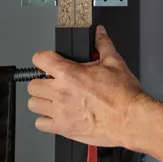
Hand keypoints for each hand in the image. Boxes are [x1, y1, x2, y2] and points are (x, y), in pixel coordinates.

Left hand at [27, 26, 148, 148]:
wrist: (130, 118)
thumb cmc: (124, 94)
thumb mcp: (115, 62)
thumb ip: (103, 44)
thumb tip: (99, 33)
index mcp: (70, 74)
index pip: (40, 59)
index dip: (45, 57)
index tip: (49, 61)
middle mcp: (60, 93)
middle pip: (32, 84)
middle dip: (43, 81)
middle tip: (56, 82)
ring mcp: (60, 112)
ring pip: (32, 104)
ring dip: (42, 100)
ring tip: (56, 99)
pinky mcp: (63, 128)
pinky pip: (40, 123)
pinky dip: (46, 119)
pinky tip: (59, 114)